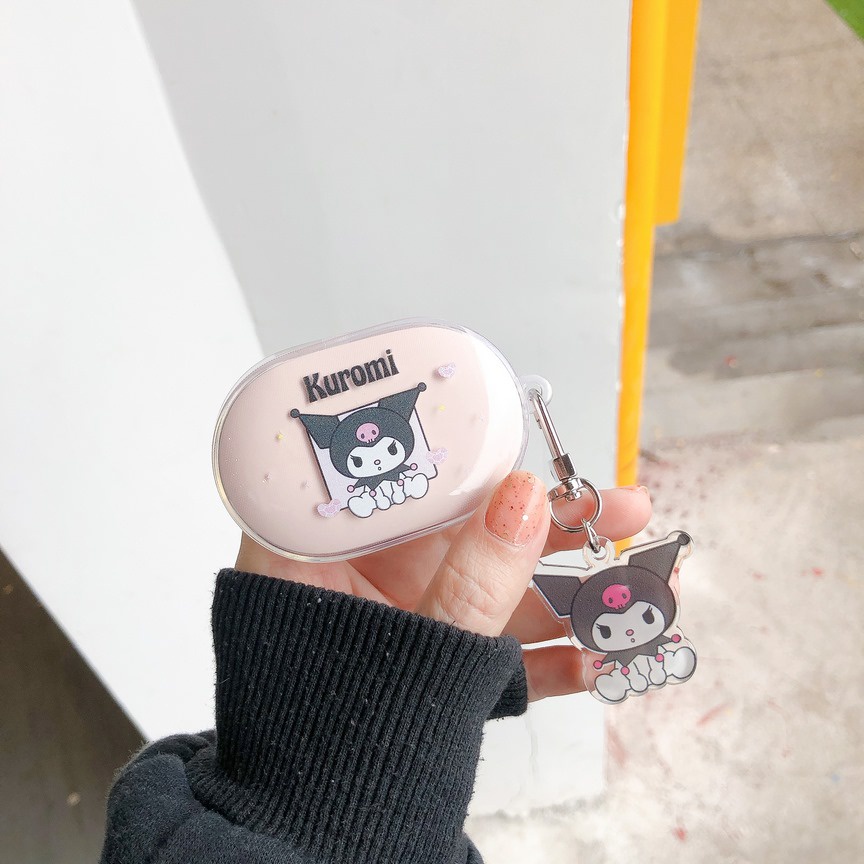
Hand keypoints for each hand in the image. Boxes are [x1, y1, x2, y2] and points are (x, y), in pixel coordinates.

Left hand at [236, 471, 650, 702]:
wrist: (310, 824)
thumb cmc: (314, 734)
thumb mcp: (407, 647)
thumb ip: (470, 579)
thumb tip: (528, 496)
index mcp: (333, 545)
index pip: (409, 473)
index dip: (478, 457)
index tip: (541, 453)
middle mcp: (376, 571)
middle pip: (475, 526)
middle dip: (556, 524)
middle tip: (623, 509)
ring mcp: (415, 615)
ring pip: (503, 588)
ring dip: (575, 595)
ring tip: (643, 590)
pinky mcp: (442, 661)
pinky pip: (502, 648)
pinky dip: (550, 658)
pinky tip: (598, 662)